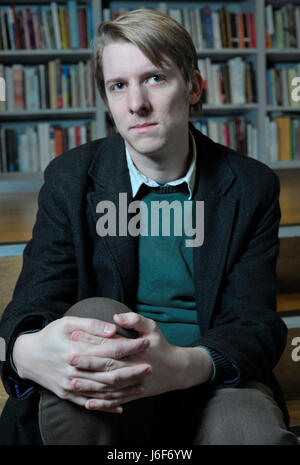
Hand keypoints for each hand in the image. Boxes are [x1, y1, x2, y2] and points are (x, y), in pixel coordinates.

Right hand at [12, 315, 151, 412]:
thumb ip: (91, 325)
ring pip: (103, 392)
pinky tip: (122, 405)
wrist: (26, 357)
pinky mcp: (67, 395)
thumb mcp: (66, 323)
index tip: (145, 343)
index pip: (110, 350)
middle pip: (110, 374)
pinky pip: (90, 403)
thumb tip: (114, 329)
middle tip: (149, 366)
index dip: (130, 347)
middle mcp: (75, 371)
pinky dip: (107, 406)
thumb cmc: (48, 336)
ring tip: (141, 384)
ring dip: (124, 390)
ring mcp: (70, 385)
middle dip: (132, 370)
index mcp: (76, 351)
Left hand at [78, 312, 212, 410]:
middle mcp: (132, 367)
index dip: (91, 340)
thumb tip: (115, 317)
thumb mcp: (152, 327)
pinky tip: (87, 404)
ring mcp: (132, 383)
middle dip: (85, 363)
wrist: (177, 370)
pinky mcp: (133, 394)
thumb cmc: (161, 345)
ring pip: (108, 386)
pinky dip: (101, 404)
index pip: (109, 344)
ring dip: (89, 386)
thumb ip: (135, 320)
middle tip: (67, 359)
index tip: (74, 336)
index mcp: (134, 350)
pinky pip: (115, 401)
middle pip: (105, 366)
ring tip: (71, 383)